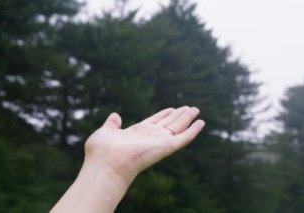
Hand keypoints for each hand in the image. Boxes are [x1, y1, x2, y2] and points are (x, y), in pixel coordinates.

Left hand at [85, 106, 204, 184]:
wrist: (107, 163)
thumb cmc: (102, 151)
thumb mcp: (106, 132)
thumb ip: (112, 124)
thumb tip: (115, 116)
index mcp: (137, 133)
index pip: (155, 122)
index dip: (164, 114)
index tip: (172, 108)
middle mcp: (150, 137)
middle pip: (169, 123)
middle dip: (179, 115)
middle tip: (190, 108)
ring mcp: (160, 142)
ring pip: (178, 127)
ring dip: (187, 118)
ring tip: (196, 110)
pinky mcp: (167, 147)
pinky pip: (184, 137)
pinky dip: (193, 130)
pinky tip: (201, 123)